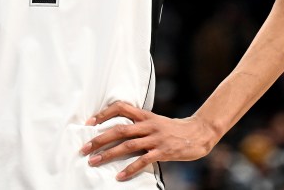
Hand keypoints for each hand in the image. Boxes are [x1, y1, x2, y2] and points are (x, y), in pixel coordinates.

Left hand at [80, 101, 215, 180]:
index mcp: (145, 115)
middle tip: (84, 148)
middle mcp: (148, 125)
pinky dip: (130, 169)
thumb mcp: (156, 121)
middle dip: (99, 139)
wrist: (199, 133)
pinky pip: (143, 161)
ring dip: (108, 154)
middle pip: (119, 129)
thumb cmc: (174, 129)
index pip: (121, 108)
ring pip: (127, 145)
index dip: (104, 114)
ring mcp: (155, 138)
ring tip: (94, 161)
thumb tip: (119, 129)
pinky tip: (119, 176)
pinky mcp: (163, 151)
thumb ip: (140, 123)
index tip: (89, 123)